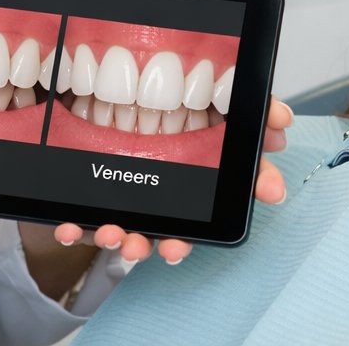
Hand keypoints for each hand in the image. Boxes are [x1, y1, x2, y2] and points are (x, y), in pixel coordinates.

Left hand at [52, 96, 294, 264]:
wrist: (117, 101)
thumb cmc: (176, 115)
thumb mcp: (224, 107)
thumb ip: (255, 114)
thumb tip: (282, 122)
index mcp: (193, 190)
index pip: (205, 220)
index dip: (187, 239)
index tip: (176, 247)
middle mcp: (161, 204)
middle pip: (166, 235)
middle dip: (162, 246)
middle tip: (158, 247)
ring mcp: (127, 204)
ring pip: (126, 234)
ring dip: (119, 240)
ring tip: (111, 234)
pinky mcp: (92, 201)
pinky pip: (81, 221)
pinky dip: (73, 228)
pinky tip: (66, 227)